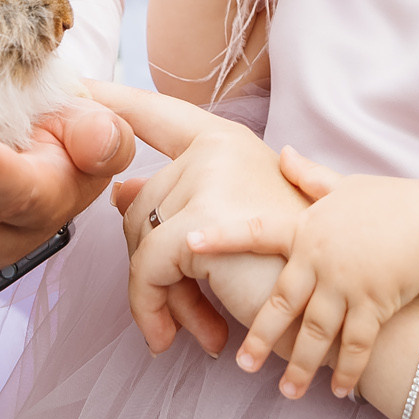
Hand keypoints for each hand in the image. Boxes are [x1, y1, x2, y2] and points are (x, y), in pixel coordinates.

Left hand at [89, 80, 311, 356]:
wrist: (342, 307)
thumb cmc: (292, 269)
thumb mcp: (232, 225)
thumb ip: (179, 204)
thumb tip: (119, 192)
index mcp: (226, 142)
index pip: (157, 113)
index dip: (113, 99)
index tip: (76, 83)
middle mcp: (216, 149)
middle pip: (138, 204)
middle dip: (152, 265)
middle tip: (184, 311)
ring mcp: (211, 179)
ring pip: (136, 239)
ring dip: (157, 294)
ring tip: (194, 326)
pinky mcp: (203, 223)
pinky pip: (145, 269)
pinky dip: (149, 308)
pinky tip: (169, 335)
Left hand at [190, 153, 418, 398]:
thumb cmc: (389, 203)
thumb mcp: (344, 185)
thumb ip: (308, 177)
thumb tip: (283, 153)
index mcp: (306, 229)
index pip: (255, 231)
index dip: (222, 237)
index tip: (189, 244)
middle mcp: (321, 259)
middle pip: (282, 304)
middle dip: (261, 336)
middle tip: (243, 364)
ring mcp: (347, 284)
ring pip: (316, 333)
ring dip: (300, 365)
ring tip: (288, 390)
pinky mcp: (375, 304)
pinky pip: (356, 345)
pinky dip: (347, 369)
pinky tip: (339, 390)